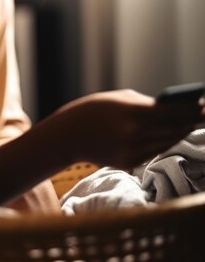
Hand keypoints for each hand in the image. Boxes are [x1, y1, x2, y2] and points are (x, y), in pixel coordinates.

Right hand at [52, 89, 202, 169]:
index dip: (191, 110)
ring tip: (190, 124)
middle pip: (172, 129)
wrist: (69, 133)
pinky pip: (153, 151)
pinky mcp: (128, 162)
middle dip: (190, 122)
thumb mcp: (121, 99)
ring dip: (178, 133)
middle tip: (203, 115)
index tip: (204, 106)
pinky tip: (170, 135)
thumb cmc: (97, 110)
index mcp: (133, 112)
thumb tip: (173, 112)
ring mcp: (131, 150)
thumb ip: (147, 105)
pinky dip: (162, 143)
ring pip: (166, 142)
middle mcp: (134, 134)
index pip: (172, 112)